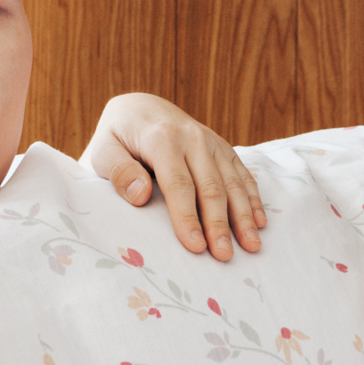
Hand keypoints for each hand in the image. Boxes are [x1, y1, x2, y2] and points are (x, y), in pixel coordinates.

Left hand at [82, 93, 265, 260]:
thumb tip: (141, 196)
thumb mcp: (103, 150)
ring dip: (243, 216)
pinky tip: (260, 222)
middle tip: (224, 256)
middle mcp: (192, 137)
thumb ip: (118, 171)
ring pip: (232, 182)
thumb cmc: (118, 137)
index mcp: (162, 138)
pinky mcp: (222, 148)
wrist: (141, 108)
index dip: (188, 217)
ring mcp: (212, 142)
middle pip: (211, 186)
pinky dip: (252, 198)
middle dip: (219, 224)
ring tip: (251, 246)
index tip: (195, 247)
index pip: (179, 184)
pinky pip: (242, 174)